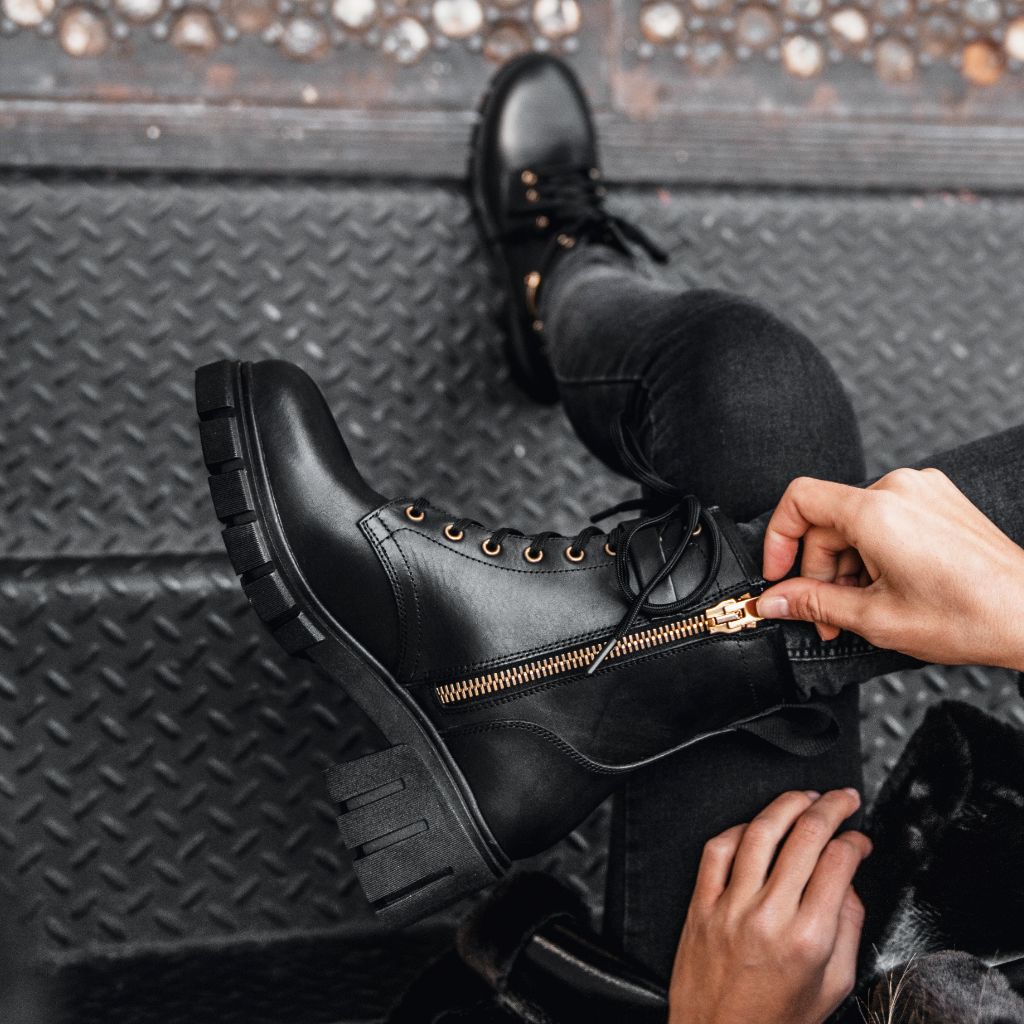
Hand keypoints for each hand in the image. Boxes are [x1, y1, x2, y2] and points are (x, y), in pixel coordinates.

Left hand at [669, 789, 869, 1023]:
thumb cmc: (776, 1019)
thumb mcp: (832, 985)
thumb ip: (847, 928)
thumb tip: (849, 880)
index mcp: (807, 938)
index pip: (837, 863)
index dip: (855, 840)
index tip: (860, 838)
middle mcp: (768, 915)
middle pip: (804, 836)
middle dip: (831, 807)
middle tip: (843, 798)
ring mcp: (730, 906)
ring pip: (760, 831)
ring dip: (787, 804)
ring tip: (805, 797)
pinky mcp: (700, 904)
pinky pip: (717, 849)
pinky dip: (739, 828)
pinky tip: (755, 824)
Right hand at [756, 468, 1023, 669]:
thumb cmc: (971, 616)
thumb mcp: (875, 617)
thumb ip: (813, 603)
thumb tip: (775, 600)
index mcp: (877, 512)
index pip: (799, 500)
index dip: (778, 538)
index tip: (779, 573)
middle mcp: (899, 489)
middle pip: (828, 521)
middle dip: (820, 571)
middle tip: (828, 617)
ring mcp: (923, 491)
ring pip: (856, 523)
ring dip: (848, 567)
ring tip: (864, 608)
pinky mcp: (939, 500)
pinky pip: (885, 519)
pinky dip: (874, 552)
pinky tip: (888, 588)